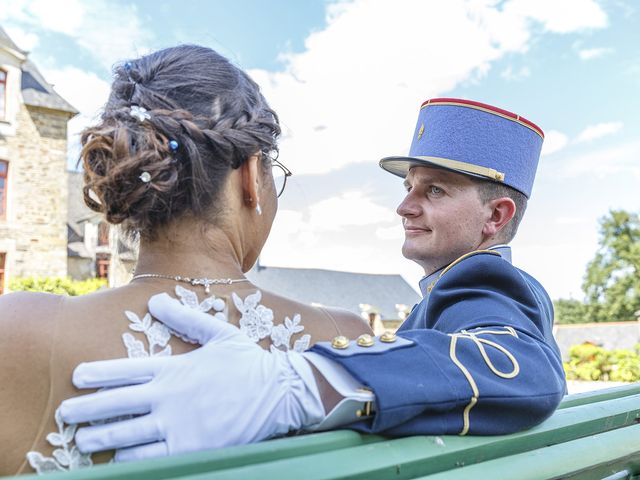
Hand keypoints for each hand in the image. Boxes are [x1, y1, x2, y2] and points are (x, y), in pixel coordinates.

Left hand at [59, 293, 324, 460]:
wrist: (278, 394)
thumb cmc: (248, 362)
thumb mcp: (218, 334)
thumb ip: (184, 318)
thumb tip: (155, 301)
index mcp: (174, 368)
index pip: (126, 370)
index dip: (98, 374)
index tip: (77, 377)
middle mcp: (169, 396)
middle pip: (117, 403)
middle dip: (86, 409)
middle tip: (66, 413)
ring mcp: (177, 424)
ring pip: (126, 434)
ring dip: (100, 436)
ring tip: (82, 439)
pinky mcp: (190, 447)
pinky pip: (149, 457)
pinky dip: (129, 458)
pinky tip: (117, 457)